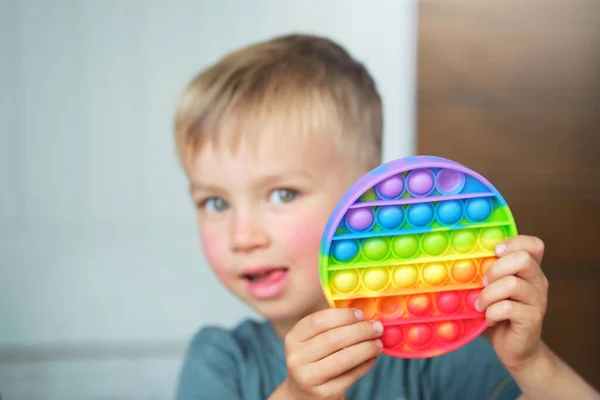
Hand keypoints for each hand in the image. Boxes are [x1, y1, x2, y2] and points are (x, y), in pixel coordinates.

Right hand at [280, 308, 382, 399]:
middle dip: (360, 330)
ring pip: (344, 358)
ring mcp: (308, 377)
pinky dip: (366, 364)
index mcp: (293, 338)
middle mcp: (297, 358)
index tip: (361, 314)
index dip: (342, 315)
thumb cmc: (315, 360)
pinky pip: (351, 375)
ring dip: (366, 348)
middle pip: (333, 339)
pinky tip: (373, 357)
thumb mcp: (313, 341)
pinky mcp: (324, 393)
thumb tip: (363, 315)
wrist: (304, 394)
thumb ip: (332, 326)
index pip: (318, 321)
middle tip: (377, 327)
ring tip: (378, 343)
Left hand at [476, 235, 548, 370]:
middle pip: (523, 259)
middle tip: (483, 282)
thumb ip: (482, 273)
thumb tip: (452, 259)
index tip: (494, 252)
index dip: (513, 243)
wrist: (514, 348)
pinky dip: (491, 313)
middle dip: (495, 269)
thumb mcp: (489, 289)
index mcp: (529, 270)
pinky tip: (489, 319)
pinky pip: (508, 308)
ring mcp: (538, 300)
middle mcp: (538, 281)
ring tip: (481, 304)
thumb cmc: (497, 313)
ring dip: (488, 294)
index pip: (533, 245)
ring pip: (512, 284)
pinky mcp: (533, 319)